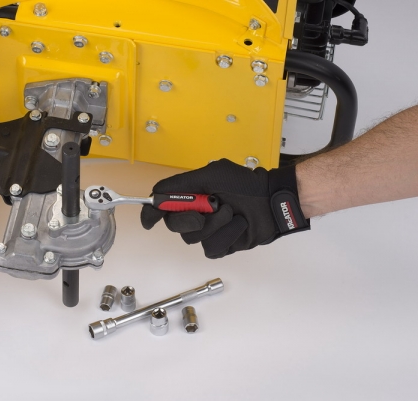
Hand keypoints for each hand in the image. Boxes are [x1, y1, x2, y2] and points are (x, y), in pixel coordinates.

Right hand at [140, 159, 309, 258]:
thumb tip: (156, 194)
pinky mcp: (221, 245)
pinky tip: (239, 224)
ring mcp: (207, 231)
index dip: (151, 214)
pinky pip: (212, 248)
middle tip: (209, 208)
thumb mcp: (211, 174)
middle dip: (189, 218)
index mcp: (190, 196)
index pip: (161, 206)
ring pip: (194, 238)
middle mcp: (195, 213)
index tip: (149, 221)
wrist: (272, 201)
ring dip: (216, 224)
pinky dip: (228, 235)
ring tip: (232, 212)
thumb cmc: (245, 184)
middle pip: (173, 225)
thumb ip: (181, 184)